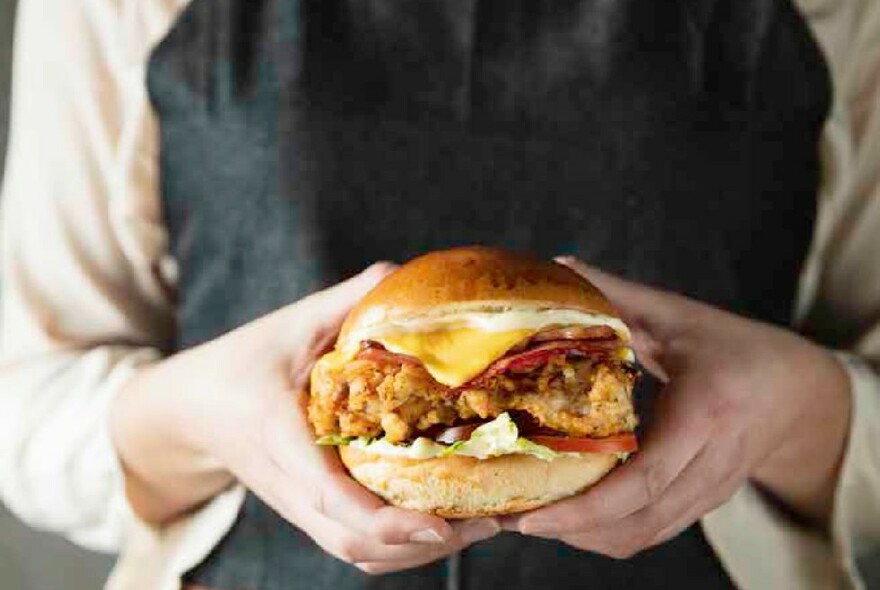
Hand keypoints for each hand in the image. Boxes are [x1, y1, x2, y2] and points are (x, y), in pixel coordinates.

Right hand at [111, 263, 499, 573]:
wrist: (191, 408)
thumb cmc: (242, 362)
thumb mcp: (290, 323)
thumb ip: (343, 302)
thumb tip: (399, 274)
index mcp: (279, 435)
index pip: (330, 496)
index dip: (386, 521)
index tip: (438, 524)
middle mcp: (289, 484)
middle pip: (353, 542)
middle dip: (422, 545)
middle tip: (489, 521)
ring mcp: (297, 505)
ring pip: (357, 553)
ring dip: (417, 553)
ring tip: (479, 525)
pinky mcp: (308, 511)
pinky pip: (353, 545)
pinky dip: (398, 548)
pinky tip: (441, 524)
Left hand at [504, 257, 850, 557]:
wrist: (799, 391)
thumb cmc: (737, 348)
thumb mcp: (680, 316)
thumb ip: (619, 294)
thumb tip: (559, 267)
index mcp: (706, 412)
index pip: (647, 477)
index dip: (587, 505)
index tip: (532, 514)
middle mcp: (711, 463)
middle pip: (638, 520)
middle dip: (568, 529)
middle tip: (509, 518)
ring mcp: (710, 491)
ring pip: (642, 536)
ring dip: (582, 536)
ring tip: (525, 518)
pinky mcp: (703, 504)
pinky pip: (650, 533)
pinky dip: (606, 534)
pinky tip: (567, 517)